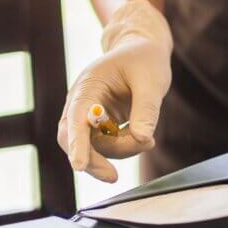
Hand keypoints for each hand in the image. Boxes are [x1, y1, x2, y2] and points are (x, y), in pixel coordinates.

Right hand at [58, 0, 172, 181]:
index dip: (77, 143)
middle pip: (75, 139)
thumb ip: (147, 110)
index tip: (78, 165)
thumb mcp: (152, 81)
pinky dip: (124, 147)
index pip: (76, 119)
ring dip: (120, 150)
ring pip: (95, 146)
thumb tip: (142, 140)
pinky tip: (144, 138)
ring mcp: (88, 115)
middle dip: (92, 160)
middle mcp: (81, 102)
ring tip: (148, 141)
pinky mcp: (100, 125)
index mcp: (88, 86)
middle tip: (113, 177)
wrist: (143, 50)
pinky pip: (107, 145)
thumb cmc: (145, 60)